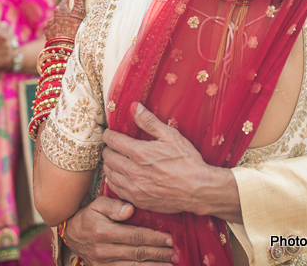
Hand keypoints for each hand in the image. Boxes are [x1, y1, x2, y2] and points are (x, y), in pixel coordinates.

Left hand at [45, 0, 86, 40]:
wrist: (63, 53)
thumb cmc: (72, 32)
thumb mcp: (78, 14)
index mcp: (61, 10)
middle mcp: (53, 17)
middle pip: (62, 10)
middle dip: (69, 11)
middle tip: (78, 16)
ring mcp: (51, 28)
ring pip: (59, 22)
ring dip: (64, 23)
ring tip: (72, 30)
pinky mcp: (49, 38)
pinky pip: (56, 32)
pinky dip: (60, 33)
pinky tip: (66, 38)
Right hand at [62, 196, 173, 265]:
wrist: (71, 234)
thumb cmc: (89, 216)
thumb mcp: (98, 204)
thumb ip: (114, 206)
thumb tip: (130, 210)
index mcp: (103, 232)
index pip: (135, 236)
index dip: (154, 238)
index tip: (171, 238)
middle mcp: (103, 251)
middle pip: (138, 253)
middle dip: (159, 253)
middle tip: (176, 252)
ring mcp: (103, 264)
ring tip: (170, 264)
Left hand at [102, 103, 225, 216]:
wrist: (198, 190)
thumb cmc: (187, 161)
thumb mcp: (171, 136)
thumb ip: (150, 122)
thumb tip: (134, 107)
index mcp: (140, 153)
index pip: (112, 141)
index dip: (109, 135)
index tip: (110, 133)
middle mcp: (133, 172)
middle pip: (108, 157)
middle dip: (109, 149)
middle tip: (114, 146)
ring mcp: (134, 188)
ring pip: (109, 174)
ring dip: (110, 165)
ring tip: (116, 160)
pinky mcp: (137, 200)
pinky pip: (115, 189)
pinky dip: (114, 180)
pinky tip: (120, 176)